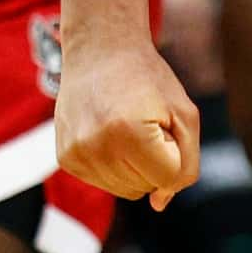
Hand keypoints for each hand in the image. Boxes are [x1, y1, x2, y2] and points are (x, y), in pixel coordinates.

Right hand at [56, 35, 199, 209]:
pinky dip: (114, 164)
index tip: (162, 120)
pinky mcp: (65, 158)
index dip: (174, 150)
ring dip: (135, 165)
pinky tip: (108, 132)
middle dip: (155, 159)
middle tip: (143, 120)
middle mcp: (96, 147)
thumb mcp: (184, 113)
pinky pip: (104, 182)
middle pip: (147, 187)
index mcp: (129, 133)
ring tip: (125, 126)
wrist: (99, 49)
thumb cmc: (149, 79)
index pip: (168, 177)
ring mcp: (76, 154)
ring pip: (126, 190)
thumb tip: (159, 204)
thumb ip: (186, 164)